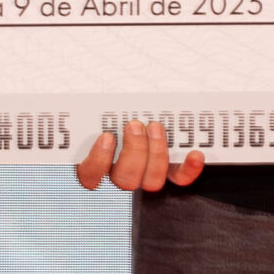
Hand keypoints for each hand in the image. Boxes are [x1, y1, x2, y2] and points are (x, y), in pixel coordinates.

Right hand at [75, 117, 204, 191]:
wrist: (143, 105)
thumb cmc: (117, 108)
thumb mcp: (101, 107)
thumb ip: (99, 110)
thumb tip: (78, 91)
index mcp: (99, 165)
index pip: (91, 176)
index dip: (99, 160)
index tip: (107, 137)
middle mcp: (122, 176)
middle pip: (125, 180)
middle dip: (134, 151)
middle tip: (135, 126)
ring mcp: (147, 176)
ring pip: (151, 182)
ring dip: (156, 154)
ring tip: (155, 127)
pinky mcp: (170, 172)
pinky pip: (179, 179)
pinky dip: (188, 168)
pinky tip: (195, 154)